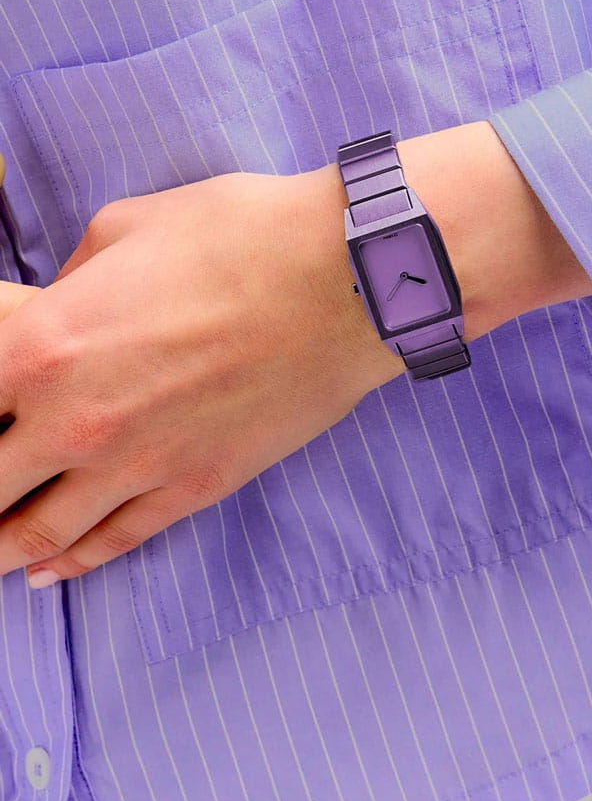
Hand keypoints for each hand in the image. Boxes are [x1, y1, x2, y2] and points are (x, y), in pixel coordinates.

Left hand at [0, 169, 402, 587]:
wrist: (346, 281)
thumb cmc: (240, 235)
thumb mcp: (125, 228)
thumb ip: (68, 280)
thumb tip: (53, 308)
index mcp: (42, 343)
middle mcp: (74, 420)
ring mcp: (137, 464)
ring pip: (37, 532)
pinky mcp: (194, 487)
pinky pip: (114, 541)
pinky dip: (71, 562)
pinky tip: (45, 572)